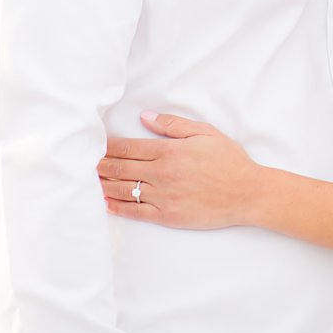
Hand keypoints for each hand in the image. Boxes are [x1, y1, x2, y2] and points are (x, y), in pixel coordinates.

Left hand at [97, 112, 260, 229]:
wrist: (247, 193)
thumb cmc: (229, 161)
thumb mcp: (206, 133)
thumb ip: (174, 124)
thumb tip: (145, 117)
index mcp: (169, 151)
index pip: (128, 147)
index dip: (108, 146)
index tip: (95, 145)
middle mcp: (161, 174)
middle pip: (120, 168)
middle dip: (99, 165)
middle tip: (85, 163)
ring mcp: (162, 196)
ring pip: (122, 189)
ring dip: (103, 184)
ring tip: (90, 181)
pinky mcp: (166, 215)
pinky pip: (134, 211)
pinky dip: (117, 207)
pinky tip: (106, 203)